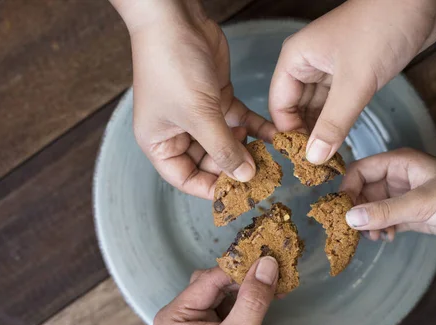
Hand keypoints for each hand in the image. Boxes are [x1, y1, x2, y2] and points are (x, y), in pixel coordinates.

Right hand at [112, 0, 275, 198]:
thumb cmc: (172, 67)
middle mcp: (178, 132)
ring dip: (248, 148)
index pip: (185, 178)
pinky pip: (238, 120)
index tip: (238, 193)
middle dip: (234, 167)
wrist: (175, 20)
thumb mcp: (198, 115)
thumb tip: (244, 176)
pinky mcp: (217, 98)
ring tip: (274, 157)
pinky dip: (255, 127)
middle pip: (209, 162)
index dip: (210, 188)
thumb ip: (222, 148)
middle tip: (264, 175)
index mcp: (160, 143)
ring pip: (226, 142)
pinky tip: (276, 136)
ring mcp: (199, 115)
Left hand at [154, 258, 278, 324]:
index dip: (238, 267)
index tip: (267, 255)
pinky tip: (269, 298)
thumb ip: (253, 301)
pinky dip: (249, 304)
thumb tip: (267, 264)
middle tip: (274, 268)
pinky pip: (231, 311)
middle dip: (244, 278)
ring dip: (249, 290)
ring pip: (225, 296)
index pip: (209, 280)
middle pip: (215, 284)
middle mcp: (182, 318)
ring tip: (276, 282)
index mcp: (175, 316)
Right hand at [269, 0, 435, 164]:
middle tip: (316, 166)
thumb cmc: (382, 27)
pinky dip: (338, 123)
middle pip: (296, 109)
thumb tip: (314, 157)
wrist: (421, 1)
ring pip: (317, 108)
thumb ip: (334, 123)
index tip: (302, 160)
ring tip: (327, 159)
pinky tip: (340, 142)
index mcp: (296, 60)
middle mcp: (307, 65)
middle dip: (305, 136)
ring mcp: (329, 69)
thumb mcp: (355, 81)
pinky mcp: (351, 74)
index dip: (289, 133)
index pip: (280, 106)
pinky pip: (337, 105)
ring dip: (322, 132)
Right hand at [340, 148, 435, 244]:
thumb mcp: (423, 203)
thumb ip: (385, 211)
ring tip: (375, 237)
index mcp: (399, 163)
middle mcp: (398, 178)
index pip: (359, 171)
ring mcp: (405, 197)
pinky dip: (382, 229)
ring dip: (369, 223)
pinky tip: (388, 238)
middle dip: (357, 211)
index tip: (341, 211)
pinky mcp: (413, 215)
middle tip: (355, 231)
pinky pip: (387, 220)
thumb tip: (349, 219)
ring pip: (373, 208)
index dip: (347, 189)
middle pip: (363, 191)